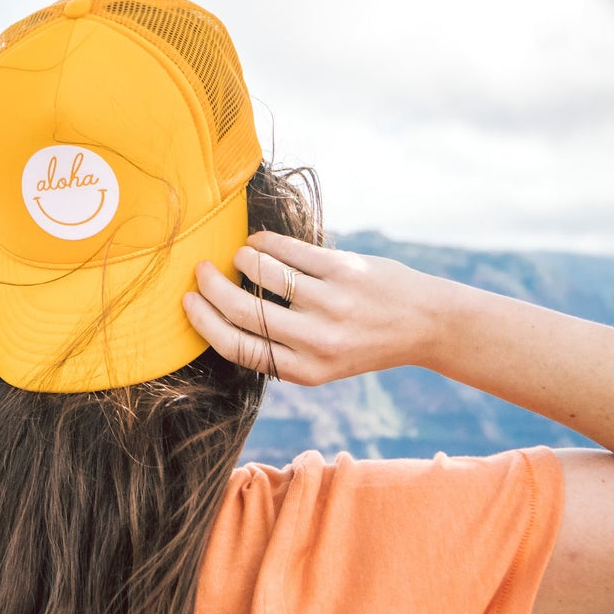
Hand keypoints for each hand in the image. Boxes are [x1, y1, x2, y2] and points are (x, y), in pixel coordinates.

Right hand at [183, 234, 445, 384]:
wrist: (425, 323)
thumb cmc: (365, 341)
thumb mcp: (324, 362)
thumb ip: (282, 347)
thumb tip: (223, 314)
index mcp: (306, 371)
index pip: (238, 348)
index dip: (205, 322)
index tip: (188, 302)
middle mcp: (317, 341)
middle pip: (243, 312)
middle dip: (211, 287)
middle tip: (200, 270)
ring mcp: (331, 303)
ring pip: (263, 274)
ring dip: (242, 259)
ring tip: (239, 256)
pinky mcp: (344, 271)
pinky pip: (289, 251)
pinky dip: (265, 243)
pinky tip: (259, 242)